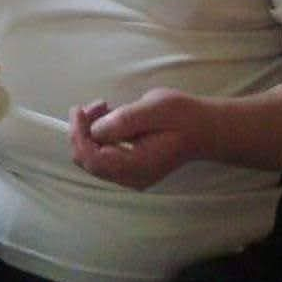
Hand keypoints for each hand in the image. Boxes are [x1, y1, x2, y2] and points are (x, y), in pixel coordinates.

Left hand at [69, 88, 195, 189]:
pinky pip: (103, 155)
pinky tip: (110, 115)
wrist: (202, 128)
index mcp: (137, 166)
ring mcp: (130, 175)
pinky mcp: (129, 168)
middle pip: (89, 161)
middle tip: (98, 104)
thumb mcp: (154, 109)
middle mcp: (130, 177)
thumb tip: (95, 129)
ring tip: (105, 106)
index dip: (79, 134)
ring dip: (90, 130)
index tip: (79, 109)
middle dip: (83, 130)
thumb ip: (124, 121)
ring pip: (93, 158)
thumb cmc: (182, 116)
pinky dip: (99, 134)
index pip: (93, 159)